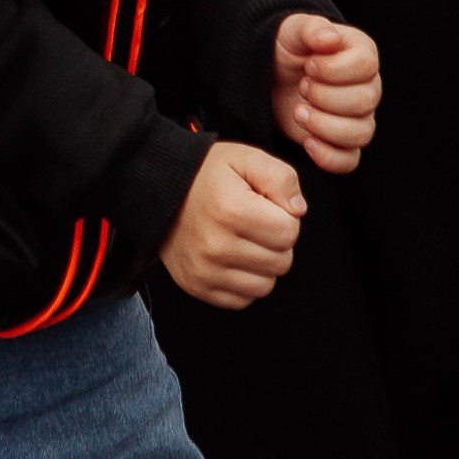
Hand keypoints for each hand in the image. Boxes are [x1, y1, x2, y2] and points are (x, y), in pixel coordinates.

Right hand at [159, 140, 305, 310]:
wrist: (159, 189)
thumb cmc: (208, 174)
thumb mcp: (247, 159)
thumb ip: (281, 177)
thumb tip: (298, 211)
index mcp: (231, 210)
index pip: (289, 232)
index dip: (285, 217)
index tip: (266, 206)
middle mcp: (215, 245)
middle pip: (281, 262)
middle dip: (276, 242)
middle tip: (254, 223)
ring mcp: (204, 270)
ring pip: (265, 286)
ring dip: (262, 265)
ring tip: (244, 241)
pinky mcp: (196, 286)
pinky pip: (242, 300)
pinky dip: (244, 282)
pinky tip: (232, 259)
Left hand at [271, 13, 379, 173]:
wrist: (272, 73)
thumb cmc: (287, 48)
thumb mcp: (293, 29)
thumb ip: (312, 28)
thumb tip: (330, 40)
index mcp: (362, 55)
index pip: (366, 66)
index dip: (334, 69)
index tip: (309, 65)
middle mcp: (368, 87)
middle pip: (365, 101)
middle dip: (326, 97)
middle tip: (302, 87)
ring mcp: (357, 118)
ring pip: (361, 133)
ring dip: (325, 126)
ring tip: (299, 112)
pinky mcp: (341, 143)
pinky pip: (349, 160)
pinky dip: (329, 157)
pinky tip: (307, 142)